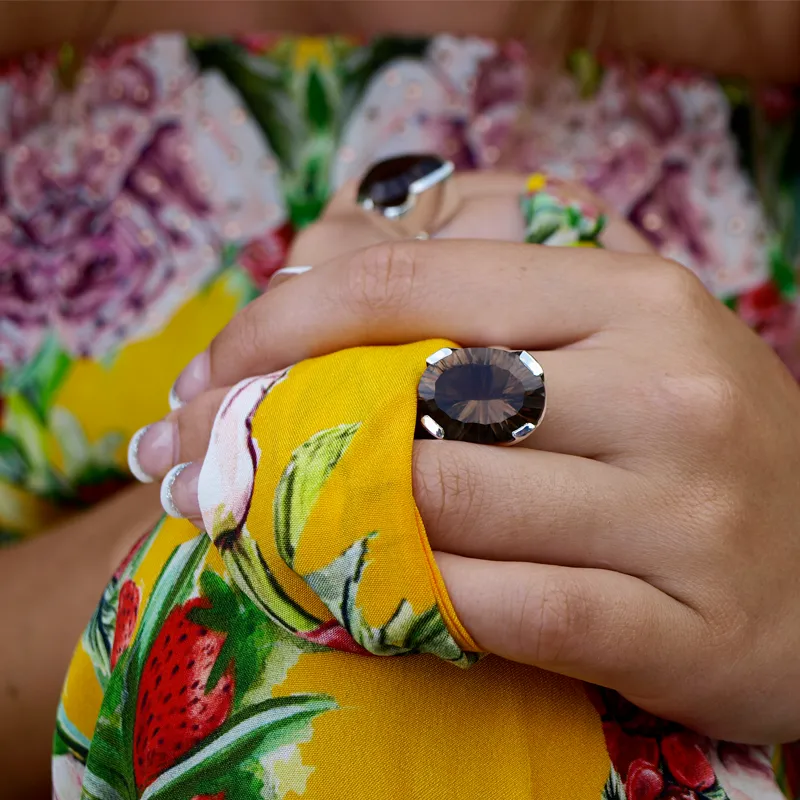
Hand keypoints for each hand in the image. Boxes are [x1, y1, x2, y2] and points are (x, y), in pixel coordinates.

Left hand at [129, 175, 799, 742]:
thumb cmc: (685, 438)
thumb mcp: (611, 332)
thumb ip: (484, 291)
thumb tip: (328, 260)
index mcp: (632, 295)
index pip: (413, 283)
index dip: (286, 320)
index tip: (218, 368)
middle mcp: (664, 391)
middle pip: (415, 401)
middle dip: (280, 431)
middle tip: (198, 459)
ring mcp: (683, 515)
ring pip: (448, 511)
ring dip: (337, 523)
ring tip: (275, 526)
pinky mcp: (687, 629)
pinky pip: (504, 612)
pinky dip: (418, 603)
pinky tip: (376, 593)